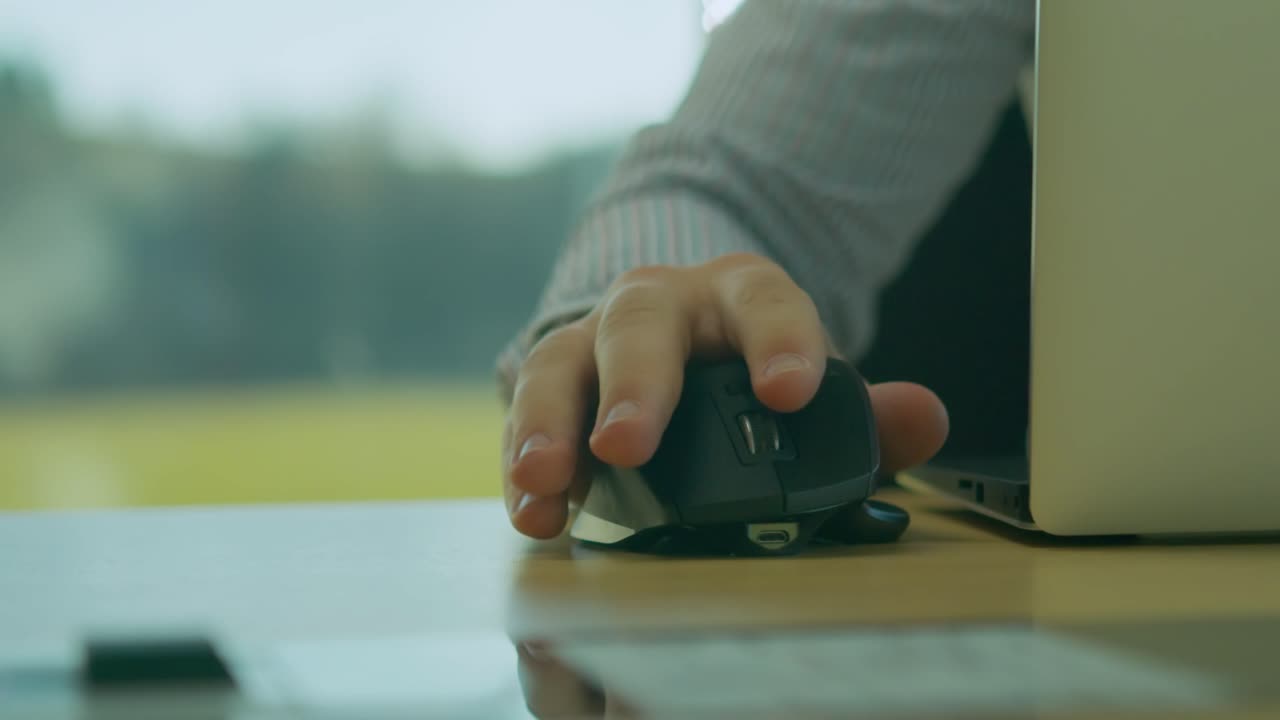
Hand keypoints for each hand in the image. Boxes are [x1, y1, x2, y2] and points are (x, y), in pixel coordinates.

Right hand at [502, 252, 947, 537]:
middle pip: (640, 323)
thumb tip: (924, 418)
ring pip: (561, 363)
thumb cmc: (748, 373)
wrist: (675, 343)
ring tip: (546, 480)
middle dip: (634, 383)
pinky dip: (523, 462)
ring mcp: (596, 341)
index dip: (778, 340)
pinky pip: (527, 414)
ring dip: (549, 423)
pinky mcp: (553, 385)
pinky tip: (533, 512)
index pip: (765, 299)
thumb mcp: (806, 384)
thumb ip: (865, 413)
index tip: (788, 393)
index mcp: (738, 296)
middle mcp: (660, 305)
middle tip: (627, 442)